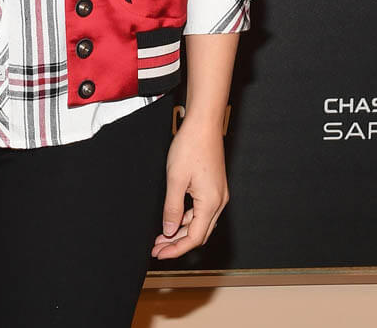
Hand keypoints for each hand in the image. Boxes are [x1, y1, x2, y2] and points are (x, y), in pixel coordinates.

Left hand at [151, 117, 228, 259]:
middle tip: (157, 248)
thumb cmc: (190, 147)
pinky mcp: (214, 186)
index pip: (194, 238)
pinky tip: (173, 216)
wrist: (203, 124)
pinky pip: (201, 210)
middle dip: (177, 242)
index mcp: (211, 203)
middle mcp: (218, 201)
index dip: (176, 248)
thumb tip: (169, 231)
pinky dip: (186, 217)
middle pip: (199, 233)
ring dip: (181, 230)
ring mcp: (218, 194)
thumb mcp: (175, 179)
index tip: (159, 253)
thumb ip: (172, 208)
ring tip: (161, 234)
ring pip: (199, 222)